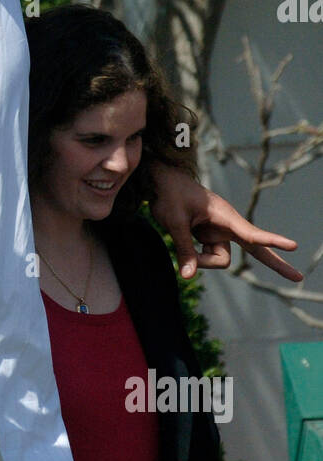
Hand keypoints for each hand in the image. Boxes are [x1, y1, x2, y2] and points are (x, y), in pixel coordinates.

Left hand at [149, 165, 302, 282]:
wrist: (163, 182)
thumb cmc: (170, 195)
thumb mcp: (173, 221)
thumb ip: (183, 249)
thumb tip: (187, 276)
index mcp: (225, 216)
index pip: (252, 233)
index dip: (272, 240)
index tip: (293, 245)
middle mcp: (228, 226)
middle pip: (256, 248)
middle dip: (276, 263)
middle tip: (298, 278)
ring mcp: (221, 234)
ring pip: (218, 261)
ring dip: (201, 259)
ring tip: (183, 236)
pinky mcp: (212, 239)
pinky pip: (207, 258)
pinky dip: (196, 257)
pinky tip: (185, 236)